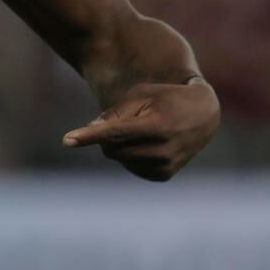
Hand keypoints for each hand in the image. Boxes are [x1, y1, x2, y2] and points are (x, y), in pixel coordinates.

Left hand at [62, 78, 220, 180]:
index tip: (66, 140)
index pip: (115, 133)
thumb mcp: (142, 94)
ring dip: (119, 145)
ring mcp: (165, 166)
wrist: (203, 115)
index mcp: (157, 126)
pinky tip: (146, 143)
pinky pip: (130, 166)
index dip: (89, 136)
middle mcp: (163, 150)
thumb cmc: (166, 98)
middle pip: (111, 148)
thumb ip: (115, 113)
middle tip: (126, 120)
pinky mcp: (164, 175)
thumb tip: (91, 131)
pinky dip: (130, 154)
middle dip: (106, 136)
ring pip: (119, 158)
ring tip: (143, 129)